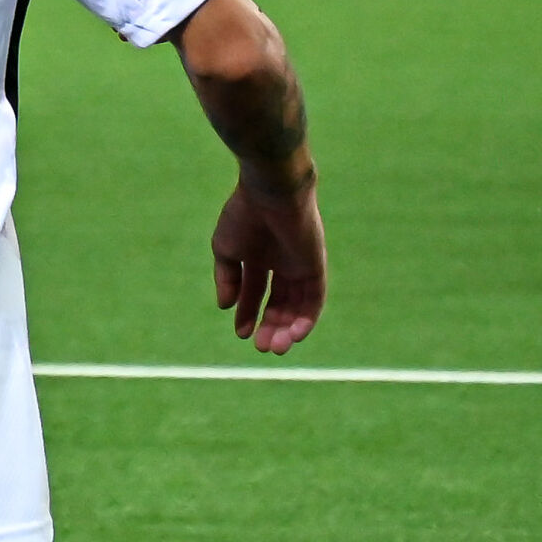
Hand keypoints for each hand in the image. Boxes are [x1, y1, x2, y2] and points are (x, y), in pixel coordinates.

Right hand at [214, 172, 325, 352]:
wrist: (270, 194)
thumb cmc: (244, 215)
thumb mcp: (226, 248)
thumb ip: (228, 278)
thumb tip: (226, 307)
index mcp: (259, 256)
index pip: (255, 293)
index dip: (248, 314)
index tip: (240, 333)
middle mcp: (282, 264)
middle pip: (279, 304)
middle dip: (269, 327)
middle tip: (260, 347)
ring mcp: (300, 267)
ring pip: (297, 306)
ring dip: (287, 329)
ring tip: (274, 346)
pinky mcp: (316, 268)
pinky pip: (314, 300)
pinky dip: (306, 319)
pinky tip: (293, 334)